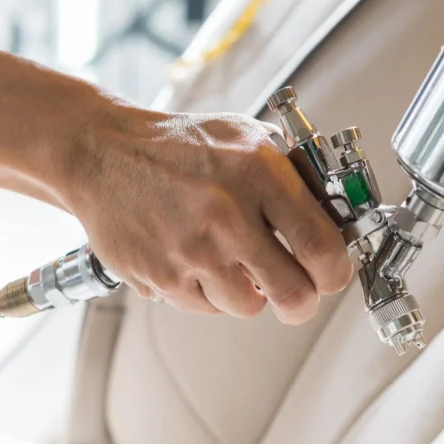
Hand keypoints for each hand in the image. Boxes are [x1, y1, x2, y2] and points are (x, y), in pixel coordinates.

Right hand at [62, 101, 351, 323]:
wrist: (103, 152)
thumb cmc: (180, 145)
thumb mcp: (248, 136)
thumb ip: (297, 175)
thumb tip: (340, 215)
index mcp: (258, 173)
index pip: (323, 248)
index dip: (336, 271)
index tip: (331, 272)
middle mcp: (226, 215)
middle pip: (294, 295)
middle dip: (302, 300)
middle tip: (298, 291)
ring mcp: (192, 251)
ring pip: (250, 306)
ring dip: (250, 291)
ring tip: (234, 260)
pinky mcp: (162, 277)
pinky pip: (207, 307)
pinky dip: (210, 292)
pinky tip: (199, 259)